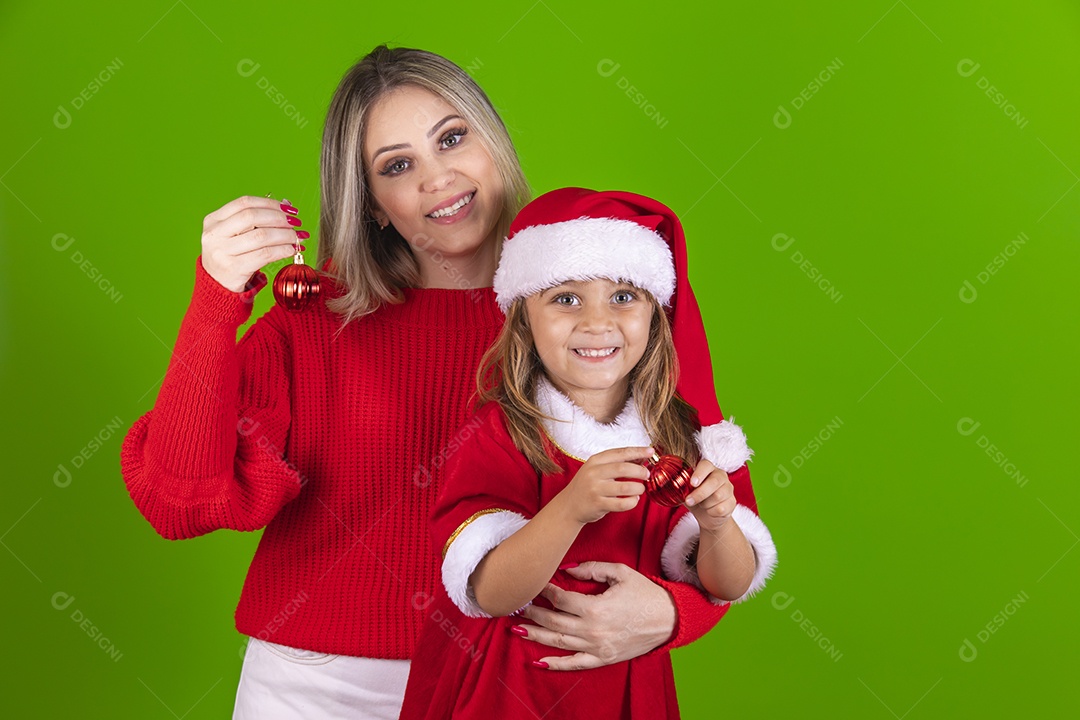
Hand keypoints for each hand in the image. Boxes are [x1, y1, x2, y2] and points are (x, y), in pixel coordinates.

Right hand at [201, 195, 306, 291]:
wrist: (218, 287)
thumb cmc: (232, 257)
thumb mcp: (236, 235)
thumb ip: (256, 220)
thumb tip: (286, 204)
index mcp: (213, 220)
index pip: (244, 202)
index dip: (270, 203)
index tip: (288, 209)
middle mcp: (214, 234)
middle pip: (252, 217)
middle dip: (279, 218)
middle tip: (295, 223)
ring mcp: (222, 252)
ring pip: (261, 236)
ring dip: (285, 235)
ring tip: (297, 237)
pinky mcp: (234, 268)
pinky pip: (265, 254)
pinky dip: (283, 250)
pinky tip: (291, 250)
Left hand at [516, 562, 675, 669]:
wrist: (669, 619)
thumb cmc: (645, 593)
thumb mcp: (620, 573)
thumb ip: (592, 569)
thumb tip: (567, 569)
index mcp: (595, 607)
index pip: (560, 599)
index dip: (545, 591)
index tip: (536, 585)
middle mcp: (592, 630)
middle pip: (553, 622)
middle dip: (533, 614)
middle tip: (517, 605)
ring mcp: (597, 647)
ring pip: (558, 643)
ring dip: (536, 636)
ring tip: (517, 629)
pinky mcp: (603, 659)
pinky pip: (575, 663)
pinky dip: (556, 664)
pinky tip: (539, 661)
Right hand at [558, 447, 651, 524]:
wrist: (568, 506)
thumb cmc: (587, 486)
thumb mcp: (596, 469)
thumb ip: (616, 463)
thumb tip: (642, 457)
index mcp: (595, 461)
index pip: (620, 453)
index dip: (637, 451)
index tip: (651, 451)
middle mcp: (594, 473)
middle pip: (623, 468)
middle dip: (640, 471)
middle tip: (646, 474)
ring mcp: (595, 489)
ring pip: (625, 488)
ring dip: (638, 488)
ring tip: (640, 489)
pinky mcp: (598, 504)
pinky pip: (622, 504)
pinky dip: (632, 502)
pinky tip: (633, 500)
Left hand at [683, 460, 736, 531]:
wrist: (708, 517)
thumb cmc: (696, 500)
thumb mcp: (687, 492)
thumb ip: (681, 487)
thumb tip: (668, 484)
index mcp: (708, 469)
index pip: (706, 465)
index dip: (699, 473)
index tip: (692, 483)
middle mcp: (721, 476)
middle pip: (714, 481)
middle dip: (699, 493)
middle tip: (689, 501)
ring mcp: (728, 489)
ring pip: (717, 496)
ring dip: (705, 504)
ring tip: (702, 505)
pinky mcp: (732, 502)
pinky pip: (721, 508)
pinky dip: (711, 512)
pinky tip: (710, 511)